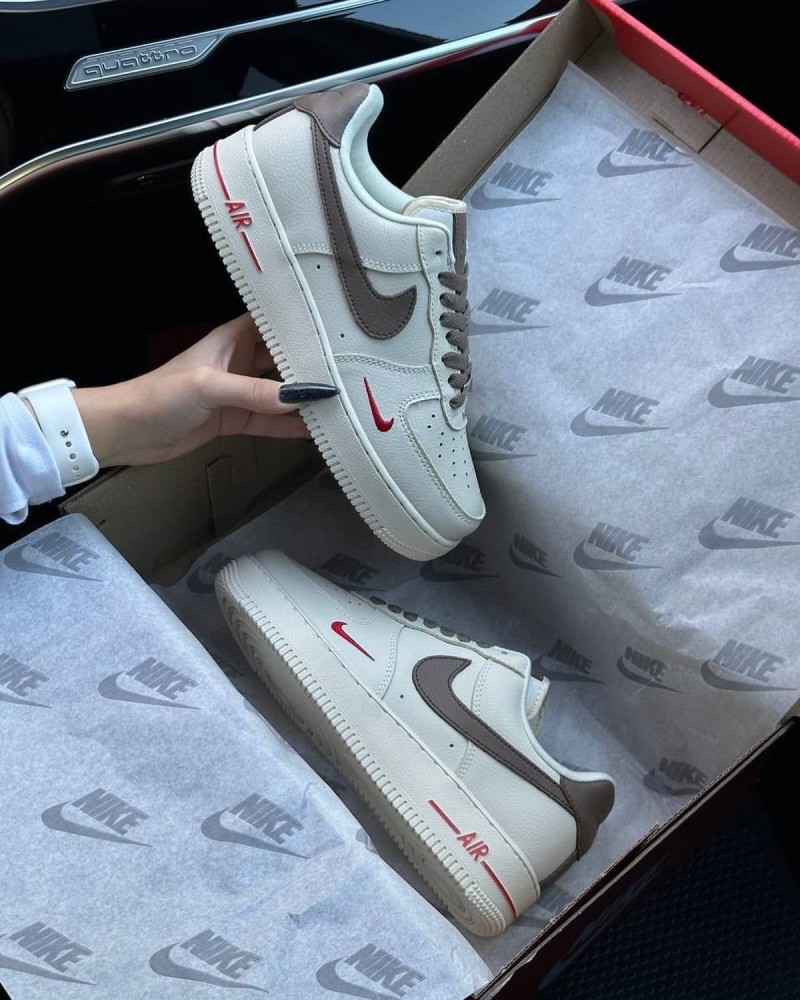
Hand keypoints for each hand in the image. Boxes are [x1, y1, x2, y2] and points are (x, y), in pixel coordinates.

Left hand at [72, 314, 318, 467]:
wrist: (126, 431)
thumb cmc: (158, 395)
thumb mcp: (208, 386)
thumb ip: (254, 391)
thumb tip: (300, 396)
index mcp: (231, 339)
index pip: (273, 322)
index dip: (301, 321)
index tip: (336, 324)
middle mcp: (239, 361)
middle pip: (284, 358)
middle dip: (312, 363)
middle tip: (350, 368)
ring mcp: (238, 393)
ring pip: (280, 392)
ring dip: (304, 398)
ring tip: (341, 401)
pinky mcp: (234, 420)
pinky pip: (270, 421)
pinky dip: (290, 426)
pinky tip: (315, 430)